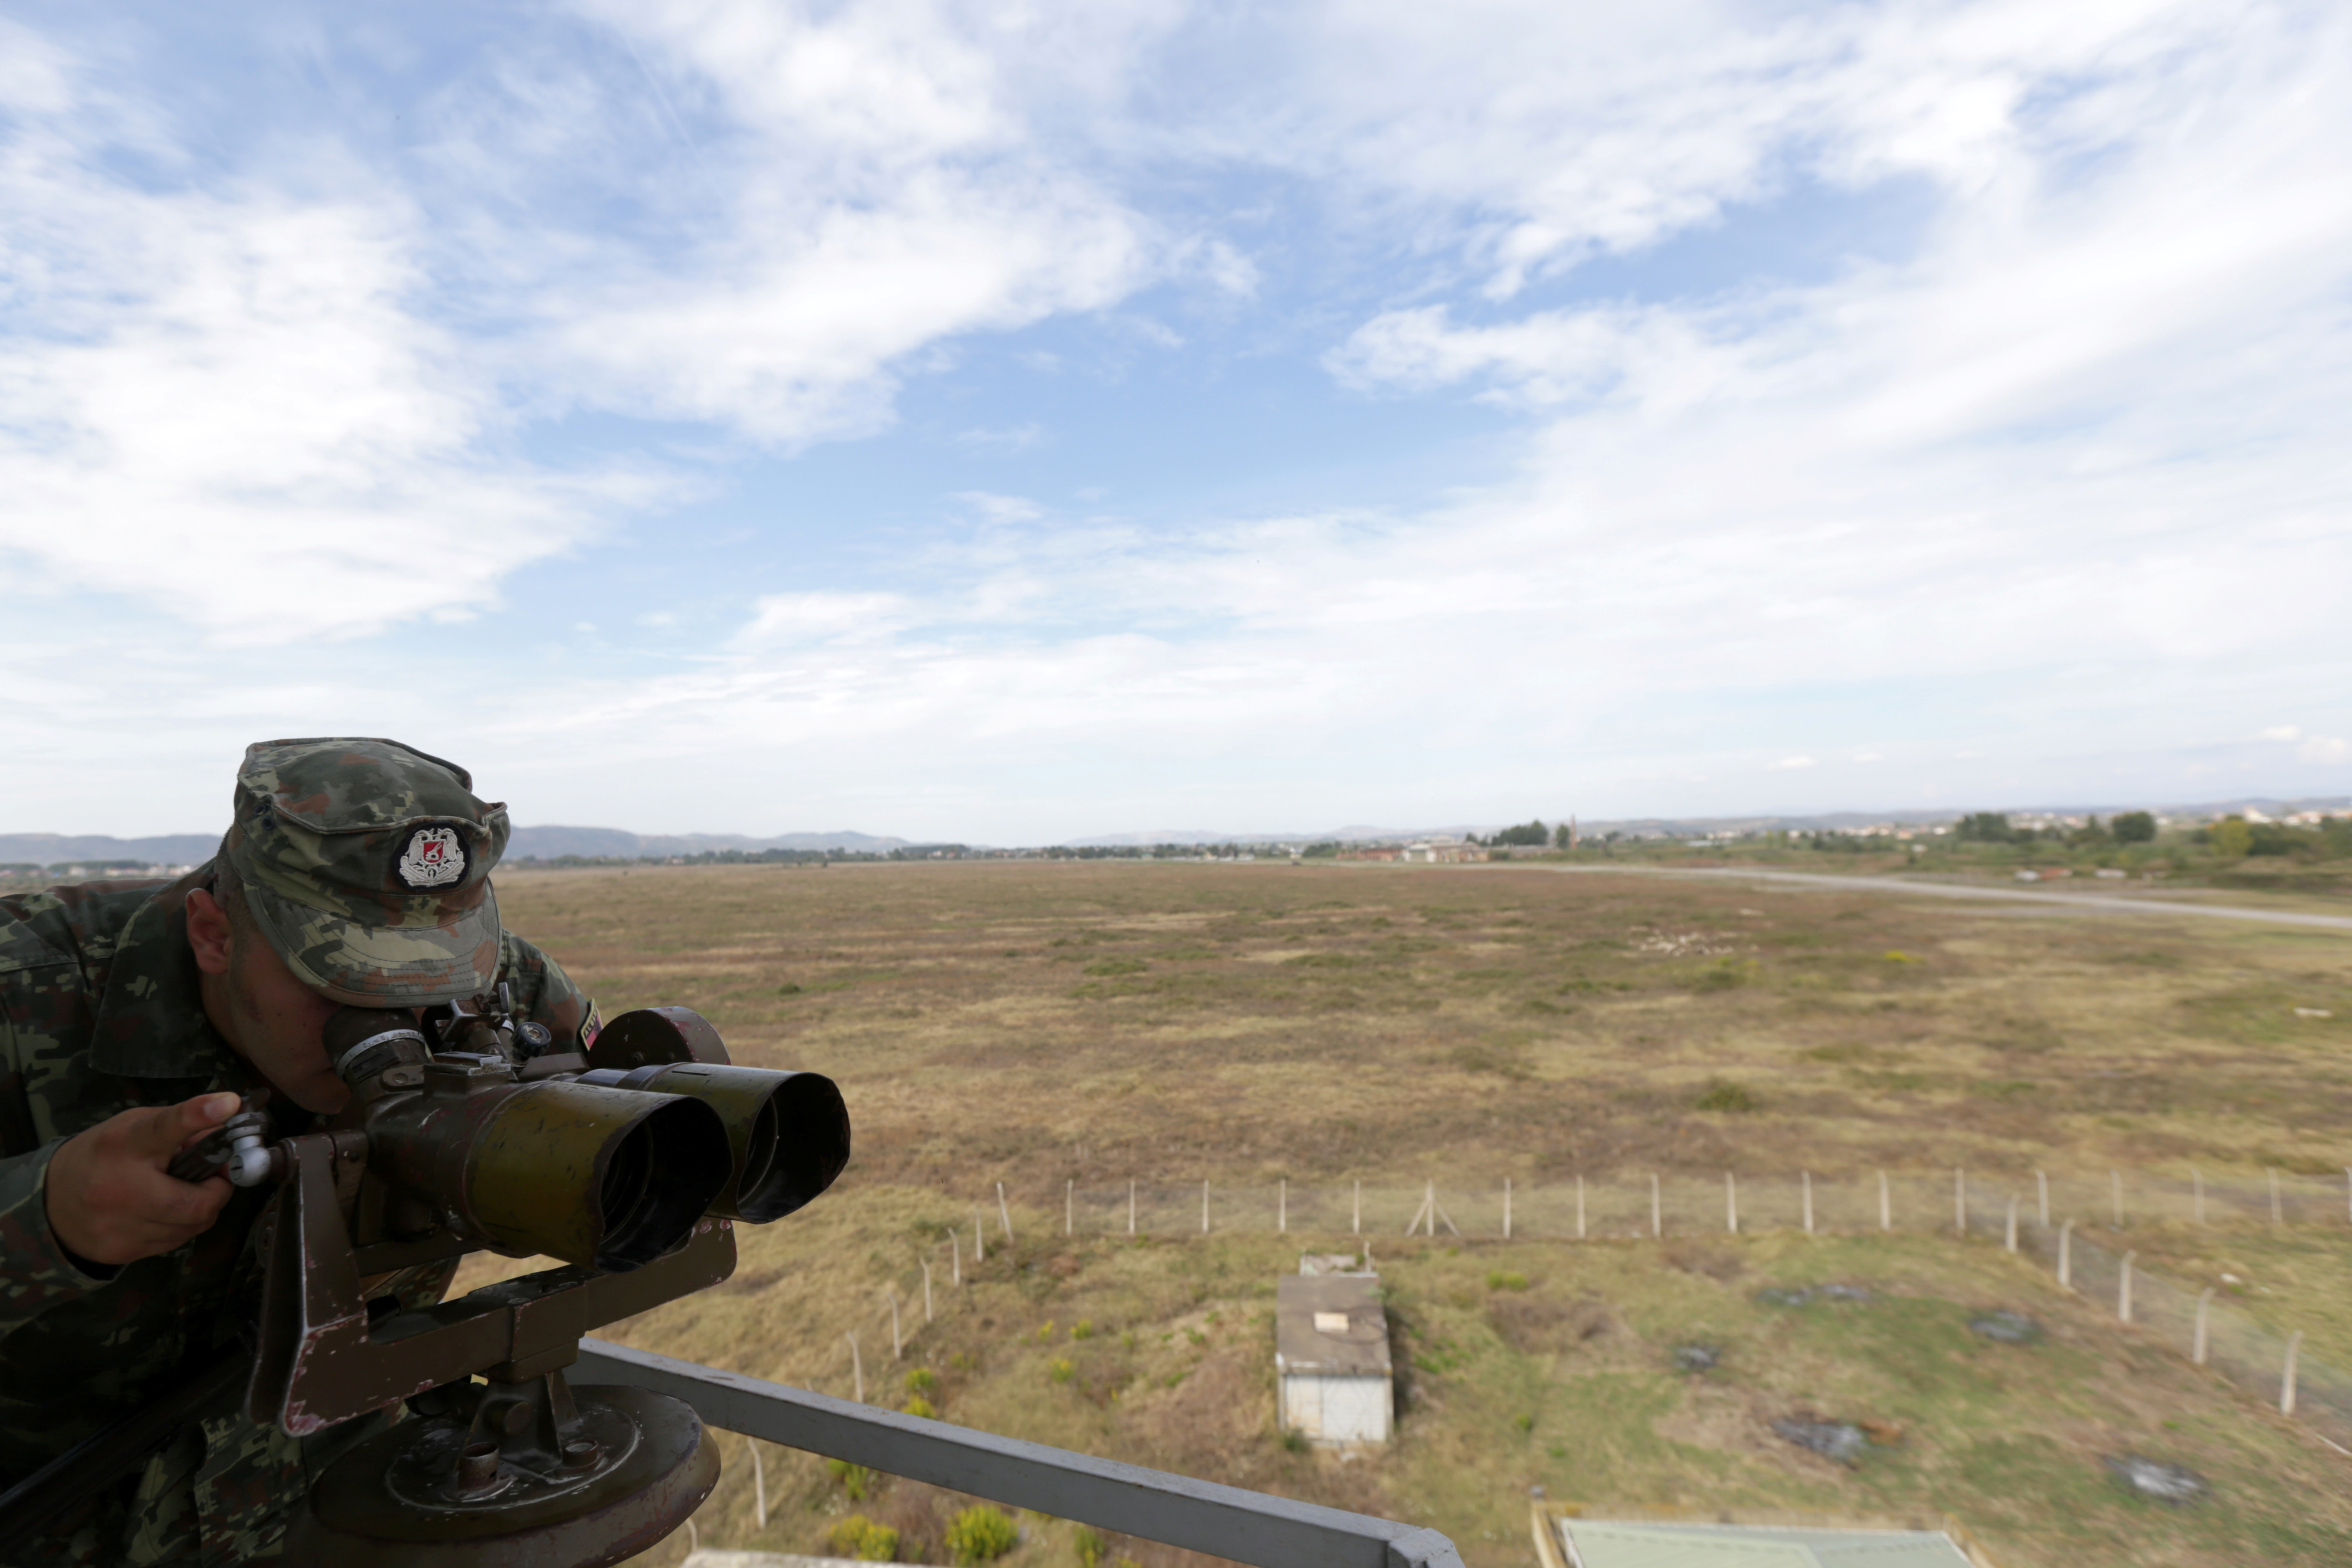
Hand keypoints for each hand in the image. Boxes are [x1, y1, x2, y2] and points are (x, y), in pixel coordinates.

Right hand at [44, 1092, 241, 1266]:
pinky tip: (162, 1213)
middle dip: (218, 1191)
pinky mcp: (121, 1251)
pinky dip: (180, 1226)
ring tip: (181, 1192)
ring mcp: (119, 1225)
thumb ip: (181, 1128)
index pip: (163, 1127)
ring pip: (192, 1226)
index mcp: (125, 1143)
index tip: (228, 1104)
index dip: (196, 1114)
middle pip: (196, 1201)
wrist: (51, 1202)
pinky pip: (175, 1242)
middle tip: (214, 1178)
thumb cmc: (104, 1156)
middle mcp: (120, 1187)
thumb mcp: (136, 1127)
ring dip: (200, 1209)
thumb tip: (227, 1134)